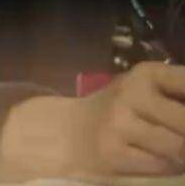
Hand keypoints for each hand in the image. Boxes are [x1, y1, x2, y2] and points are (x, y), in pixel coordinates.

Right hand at [2, 62, 184, 176]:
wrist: (68, 131)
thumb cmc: (120, 111)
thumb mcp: (147, 90)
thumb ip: (179, 94)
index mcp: (146, 73)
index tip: (180, 115)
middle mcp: (131, 93)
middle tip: (178, 133)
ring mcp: (119, 124)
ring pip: (177, 146)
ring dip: (181, 154)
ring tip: (174, 150)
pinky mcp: (112, 153)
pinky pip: (160, 166)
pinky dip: (167, 166)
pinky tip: (159, 160)